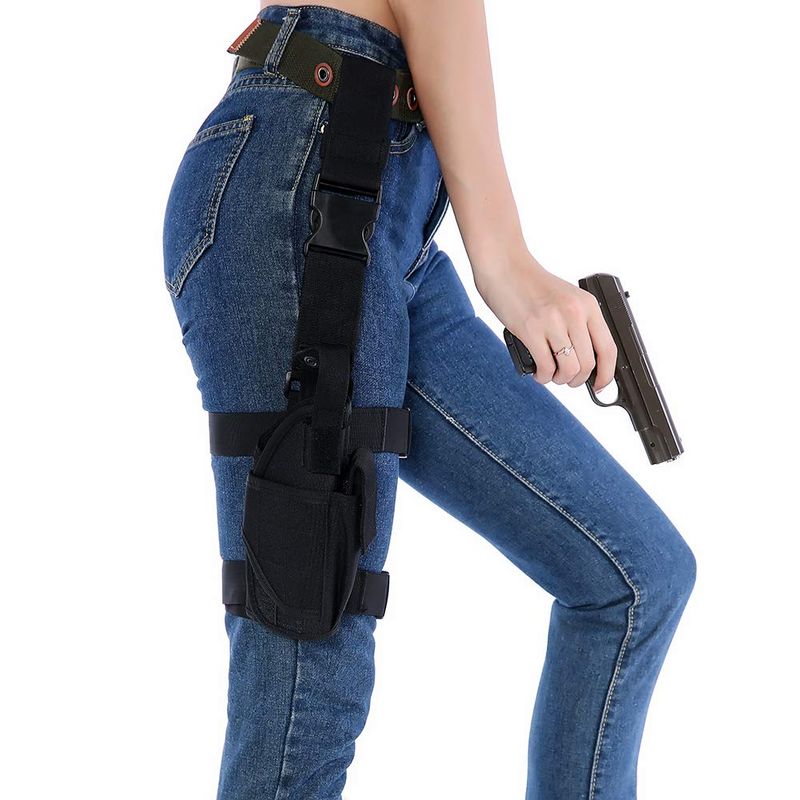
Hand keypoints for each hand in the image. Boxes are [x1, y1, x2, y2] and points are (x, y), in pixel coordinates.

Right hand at [473, 248, 616, 390]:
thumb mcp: (565, 298)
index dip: (607, 373)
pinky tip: (538, 371)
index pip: (608, 348)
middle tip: (567, 379)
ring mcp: (552, 322)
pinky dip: (543, 376)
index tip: (600, 384)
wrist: (504, 265)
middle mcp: (573, 313)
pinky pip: (545, 366)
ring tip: (551, 374)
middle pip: (587, 364)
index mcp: (586, 305)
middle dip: (577, 380)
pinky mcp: (530, 330)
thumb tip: (583, 358)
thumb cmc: (530, 283)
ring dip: (560, 379)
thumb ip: (577, 323)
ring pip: (568, 369)